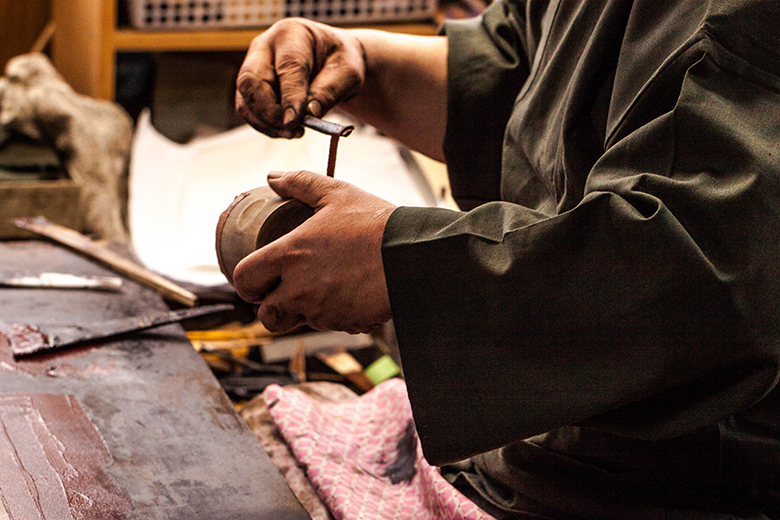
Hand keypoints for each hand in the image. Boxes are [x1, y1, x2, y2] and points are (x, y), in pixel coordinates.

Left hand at [232, 170, 395, 333]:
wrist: (415, 255)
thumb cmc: (375, 222)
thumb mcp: (336, 193)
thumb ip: (300, 183)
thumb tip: (273, 177)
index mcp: (289, 255)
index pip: (245, 280)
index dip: (246, 282)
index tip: (257, 279)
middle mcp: (300, 289)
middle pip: (266, 315)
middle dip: (272, 306)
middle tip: (284, 291)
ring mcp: (322, 311)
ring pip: (299, 323)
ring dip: (303, 311)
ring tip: (320, 290)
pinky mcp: (345, 324)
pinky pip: (330, 326)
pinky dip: (335, 315)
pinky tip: (348, 296)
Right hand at [236, 18, 365, 137]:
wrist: (331, 61)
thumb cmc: (339, 62)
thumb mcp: (347, 74)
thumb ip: (329, 92)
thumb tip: (309, 114)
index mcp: (292, 34)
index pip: (287, 67)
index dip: (290, 96)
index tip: (295, 121)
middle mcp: (265, 47)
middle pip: (251, 81)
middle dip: (269, 113)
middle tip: (294, 130)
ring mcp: (253, 66)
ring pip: (246, 100)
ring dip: (267, 124)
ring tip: (296, 133)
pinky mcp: (251, 87)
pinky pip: (249, 111)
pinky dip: (266, 126)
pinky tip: (288, 130)